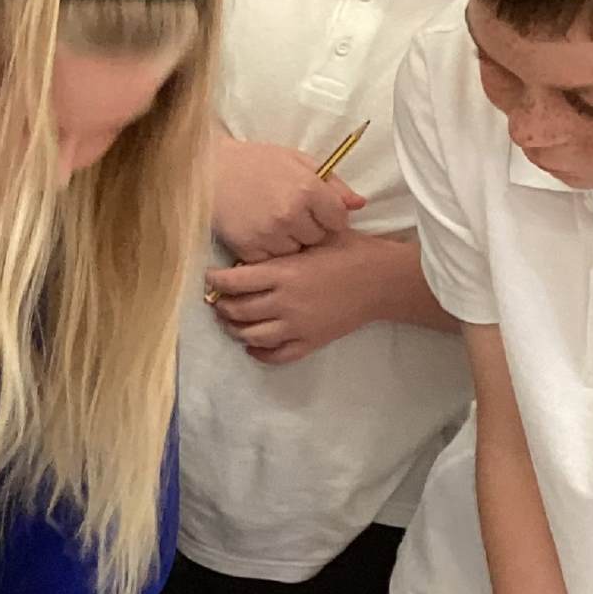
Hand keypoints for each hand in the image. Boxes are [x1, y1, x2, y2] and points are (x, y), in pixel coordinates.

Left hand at [205, 232, 386, 363]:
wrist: (382, 281)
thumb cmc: (350, 251)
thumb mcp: (315, 238)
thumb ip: (284, 244)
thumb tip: (254, 247)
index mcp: (283, 273)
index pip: (234, 281)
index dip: (216, 280)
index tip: (210, 277)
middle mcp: (285, 302)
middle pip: (237, 310)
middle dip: (221, 306)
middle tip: (217, 300)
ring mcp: (297, 326)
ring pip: (251, 336)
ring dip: (235, 330)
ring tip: (230, 322)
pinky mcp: (310, 342)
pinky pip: (276, 355)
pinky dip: (259, 353)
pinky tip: (253, 346)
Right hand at [212, 137, 365, 262]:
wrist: (210, 171)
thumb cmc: (257, 162)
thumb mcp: (298, 161)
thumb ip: (332, 184)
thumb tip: (359, 204)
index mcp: (308, 189)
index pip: (339, 219)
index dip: (330, 217)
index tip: (319, 212)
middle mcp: (291, 214)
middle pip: (319, 238)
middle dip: (310, 230)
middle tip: (293, 216)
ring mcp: (270, 234)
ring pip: (297, 253)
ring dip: (290, 243)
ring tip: (275, 224)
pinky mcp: (250, 248)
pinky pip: (272, 261)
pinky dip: (268, 251)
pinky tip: (260, 233)